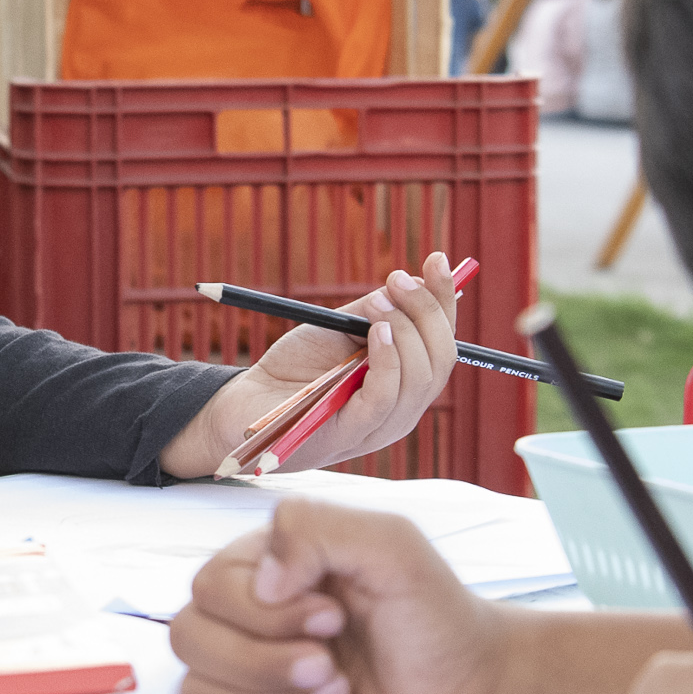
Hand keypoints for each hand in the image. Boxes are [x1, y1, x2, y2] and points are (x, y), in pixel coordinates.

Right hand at [169, 497, 506, 693]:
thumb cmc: (437, 616)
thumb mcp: (391, 545)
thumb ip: (316, 530)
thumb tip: (261, 581)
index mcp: (269, 563)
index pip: (208, 586)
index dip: (261, 613)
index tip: (332, 618)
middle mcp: (252, 614)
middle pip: (190, 639)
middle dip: (264, 663)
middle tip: (331, 666)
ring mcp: (257, 672)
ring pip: (202, 693)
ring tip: (340, 693)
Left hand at [193, 255, 462, 476]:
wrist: (247, 404)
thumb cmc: (295, 368)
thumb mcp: (339, 328)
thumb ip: (375, 311)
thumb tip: (412, 280)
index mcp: (406, 382)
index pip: (444, 341)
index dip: (445, 300)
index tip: (437, 259)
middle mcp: (404, 407)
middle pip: (441, 359)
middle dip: (426, 310)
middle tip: (396, 278)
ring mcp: (382, 425)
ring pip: (421, 378)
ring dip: (405, 329)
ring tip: (379, 300)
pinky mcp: (353, 434)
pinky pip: (384, 398)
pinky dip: (388, 361)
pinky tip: (377, 333)